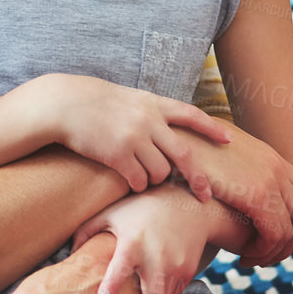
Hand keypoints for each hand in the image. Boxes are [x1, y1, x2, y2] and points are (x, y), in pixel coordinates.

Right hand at [21, 73, 230, 196]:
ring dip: (154, 180)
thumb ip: (149, 112)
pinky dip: (137, 185)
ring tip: (139, 173)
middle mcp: (148, 119)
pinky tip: (128, 179)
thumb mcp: (127, 98)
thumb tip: (168, 131)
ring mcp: (135, 137)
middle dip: (198, 179)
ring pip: (160, 172)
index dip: (211, 128)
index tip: (228, 139)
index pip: (190, 114)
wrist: (64, 104)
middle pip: (184, 155)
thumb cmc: (93, 102)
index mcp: (153, 103)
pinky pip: (139, 181)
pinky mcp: (119, 154)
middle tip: (206, 195)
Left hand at [71, 182, 234, 293]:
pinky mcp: (188, 271)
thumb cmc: (142, 207)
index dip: (109, 290)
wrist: (186, 203)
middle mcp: (156, 259)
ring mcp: (175, 267)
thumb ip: (87, 231)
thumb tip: (70, 253)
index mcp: (132, 245)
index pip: (119, 274)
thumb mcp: (112, 213)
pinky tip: (154, 290)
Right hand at [176, 124, 292, 265]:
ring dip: (274, 253)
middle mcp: (277, 169)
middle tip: (271, 257)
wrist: (179, 138)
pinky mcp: (256, 196)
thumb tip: (232, 177)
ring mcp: (270, 181)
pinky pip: (274, 234)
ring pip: (290, 231)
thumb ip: (237, 164)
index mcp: (271, 158)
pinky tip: (244, 257)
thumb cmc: (191, 146)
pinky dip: (263, 251)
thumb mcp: (223, 150)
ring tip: (254, 260)